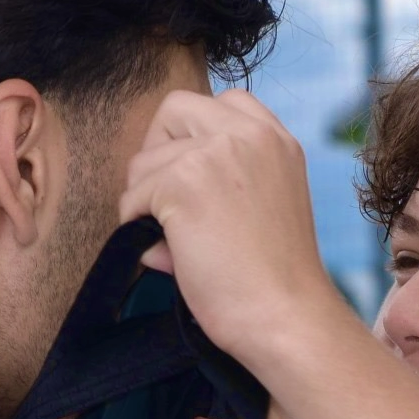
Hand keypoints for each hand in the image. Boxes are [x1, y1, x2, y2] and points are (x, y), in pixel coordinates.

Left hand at [119, 89, 343, 368]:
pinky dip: (138, 228)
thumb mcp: (267, 205)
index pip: (222, 101)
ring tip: (178, 244)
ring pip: (144, 160)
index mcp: (277, 139)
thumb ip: (225, 179)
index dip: (193, 137)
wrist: (285, 317)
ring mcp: (215, 152)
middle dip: (158, 154)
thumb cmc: (274, 281)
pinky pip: (132, 198)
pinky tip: (171, 257)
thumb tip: (153, 192)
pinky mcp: (183, 181)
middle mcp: (249, 134)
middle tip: (165, 202)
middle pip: (173, 110)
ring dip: (146, 202)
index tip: (193, 179)